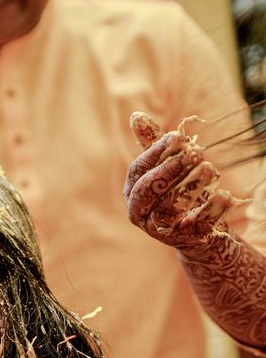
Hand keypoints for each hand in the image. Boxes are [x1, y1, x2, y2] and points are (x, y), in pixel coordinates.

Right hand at [124, 112, 233, 249]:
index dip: (155, 153)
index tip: (177, 137)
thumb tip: (136, 116)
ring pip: (168, 209)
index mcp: (132, 191)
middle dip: (170, 170)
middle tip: (195, 152)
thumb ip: (153, 146)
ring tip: (211, 168)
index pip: (138, 170)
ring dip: (190, 187)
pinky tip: (225, 195)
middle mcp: (140, 212)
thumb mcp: (167, 169)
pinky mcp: (184, 240)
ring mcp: (160, 229)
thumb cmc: (180, 194)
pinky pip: (196, 226)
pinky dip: (211, 210)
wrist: (198, 234)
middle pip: (147, 191)